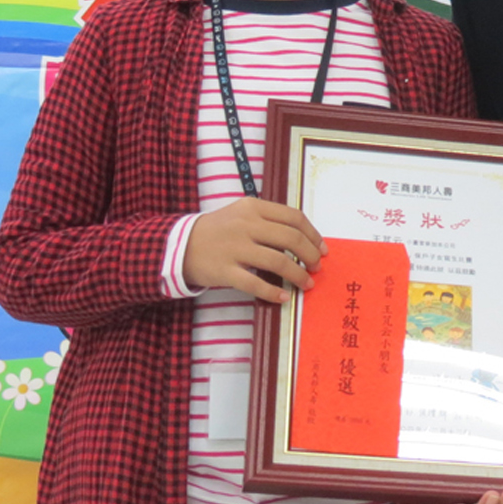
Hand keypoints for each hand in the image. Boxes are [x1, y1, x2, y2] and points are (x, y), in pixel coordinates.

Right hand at [182, 196, 326, 301]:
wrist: (180, 244)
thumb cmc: (218, 229)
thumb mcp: (242, 213)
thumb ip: (269, 220)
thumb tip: (304, 238)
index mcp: (253, 207)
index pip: (293, 217)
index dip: (313, 234)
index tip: (322, 248)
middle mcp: (245, 225)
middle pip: (290, 238)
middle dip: (310, 255)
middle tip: (317, 267)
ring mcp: (234, 248)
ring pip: (278, 261)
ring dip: (298, 275)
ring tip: (306, 283)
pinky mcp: (225, 271)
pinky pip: (255, 283)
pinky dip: (274, 291)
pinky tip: (284, 297)